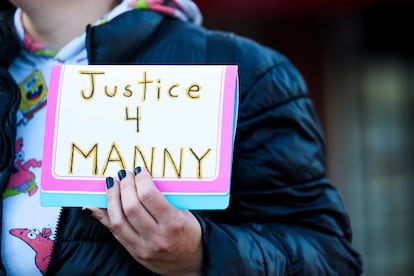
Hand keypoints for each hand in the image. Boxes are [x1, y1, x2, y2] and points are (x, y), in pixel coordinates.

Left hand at [87, 167, 202, 275]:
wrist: (191, 263)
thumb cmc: (189, 233)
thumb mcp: (184, 214)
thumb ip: (164, 199)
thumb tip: (141, 180)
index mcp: (173, 223)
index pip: (149, 197)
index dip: (140, 180)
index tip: (139, 171)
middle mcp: (157, 237)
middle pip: (131, 207)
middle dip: (125, 186)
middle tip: (124, 174)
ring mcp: (143, 247)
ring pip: (118, 220)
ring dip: (112, 198)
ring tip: (112, 184)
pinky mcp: (134, 252)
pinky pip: (114, 232)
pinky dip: (103, 216)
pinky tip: (97, 204)